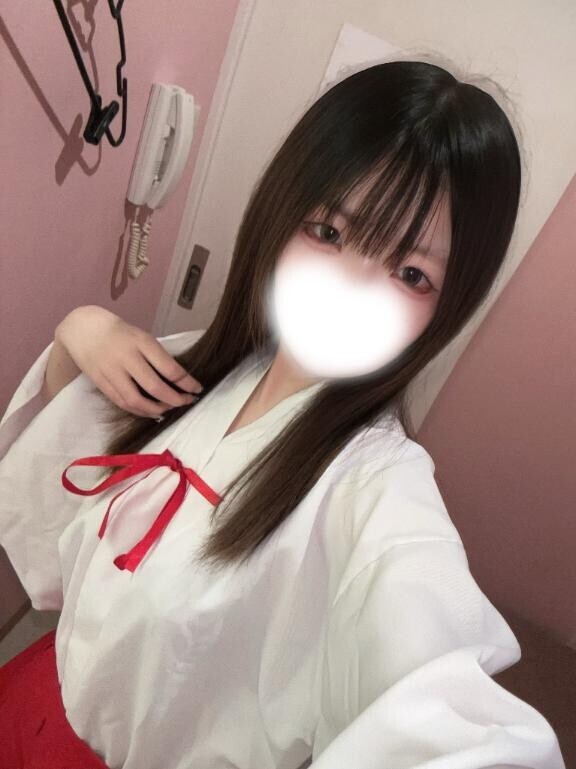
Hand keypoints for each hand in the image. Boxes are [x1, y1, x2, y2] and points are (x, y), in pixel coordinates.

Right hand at [56, 305, 203, 418]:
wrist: (81, 329)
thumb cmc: (118, 332)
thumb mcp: (141, 336)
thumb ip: (156, 355)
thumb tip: (177, 379)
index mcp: (140, 342)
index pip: (169, 367)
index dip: (187, 382)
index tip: (198, 388)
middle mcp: (126, 358)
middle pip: (155, 387)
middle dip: (175, 399)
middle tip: (187, 401)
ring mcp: (112, 372)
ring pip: (137, 401)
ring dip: (158, 409)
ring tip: (170, 408)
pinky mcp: (101, 384)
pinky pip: (123, 403)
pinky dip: (140, 411)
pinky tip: (151, 411)